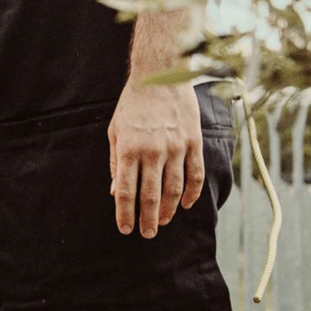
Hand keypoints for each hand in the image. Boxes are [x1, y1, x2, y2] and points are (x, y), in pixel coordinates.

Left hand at [108, 81, 203, 238]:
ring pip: (174, 190)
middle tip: (147, 234)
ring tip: (162, 222)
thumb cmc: (132, 105)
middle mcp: (153, 151)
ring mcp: (176, 147)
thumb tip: (116, 191)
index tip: (125, 229)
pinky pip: (195, 175)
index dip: (125, 213)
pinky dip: (191, 193)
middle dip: (147, 219)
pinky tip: (185, 204)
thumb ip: (117, 162)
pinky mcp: (193, 142)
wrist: (159, 76)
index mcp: (129, 148)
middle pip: (150, 195)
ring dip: (168, 210)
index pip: (126, 190)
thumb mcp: (115, 131)